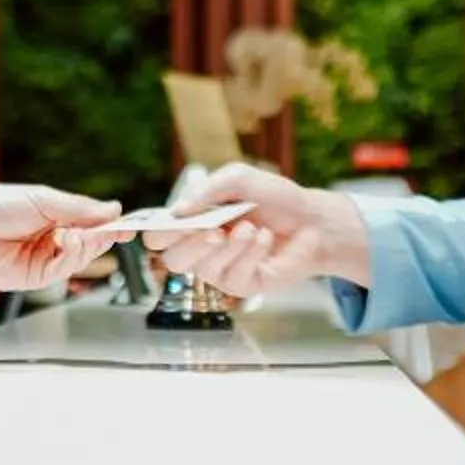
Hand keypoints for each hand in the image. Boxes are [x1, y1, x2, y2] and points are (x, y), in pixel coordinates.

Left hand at [0, 184, 127, 291]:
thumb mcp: (42, 198)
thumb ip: (78, 208)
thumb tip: (112, 208)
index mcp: (52, 217)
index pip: (88, 223)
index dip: (108, 224)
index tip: (127, 223)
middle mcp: (48, 240)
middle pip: (87, 244)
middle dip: (102, 237)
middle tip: (116, 230)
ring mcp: (40, 260)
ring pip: (78, 260)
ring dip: (88, 247)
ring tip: (85, 234)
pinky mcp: (31, 278)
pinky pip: (61, 272)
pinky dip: (72, 258)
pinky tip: (72, 242)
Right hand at [147, 162, 372, 294]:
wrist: (312, 220)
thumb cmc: (274, 198)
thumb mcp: (241, 179)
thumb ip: (209, 189)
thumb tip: (180, 209)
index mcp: (192, 221)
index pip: (157, 234)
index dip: (152, 231)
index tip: (169, 222)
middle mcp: (200, 249)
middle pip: (172, 258)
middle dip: (190, 243)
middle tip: (213, 230)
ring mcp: (220, 270)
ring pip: (203, 268)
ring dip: (229, 247)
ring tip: (250, 227)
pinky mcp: (242, 285)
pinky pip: (234, 275)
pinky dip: (251, 253)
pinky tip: (264, 238)